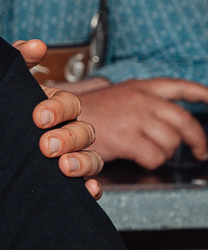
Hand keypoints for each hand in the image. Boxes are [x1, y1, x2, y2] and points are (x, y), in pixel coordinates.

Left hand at [13, 39, 102, 196]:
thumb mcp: (6, 81)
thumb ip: (19, 58)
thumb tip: (35, 45)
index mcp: (55, 106)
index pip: (69, 104)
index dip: (58, 109)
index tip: (37, 116)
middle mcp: (67, 131)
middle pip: (84, 132)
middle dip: (68, 138)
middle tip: (46, 145)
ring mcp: (69, 155)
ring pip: (93, 158)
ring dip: (84, 162)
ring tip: (64, 167)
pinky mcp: (66, 181)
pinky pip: (89, 187)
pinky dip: (92, 189)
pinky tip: (88, 190)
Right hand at [63, 77, 207, 169]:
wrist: (55, 116)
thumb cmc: (84, 112)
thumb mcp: (115, 98)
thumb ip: (141, 105)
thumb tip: (164, 120)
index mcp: (140, 87)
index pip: (180, 87)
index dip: (202, 94)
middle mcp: (142, 99)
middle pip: (186, 120)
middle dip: (198, 140)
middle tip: (200, 151)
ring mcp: (135, 117)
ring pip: (172, 142)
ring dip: (165, 153)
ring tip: (151, 154)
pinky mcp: (127, 137)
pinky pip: (155, 157)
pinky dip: (150, 162)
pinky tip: (137, 159)